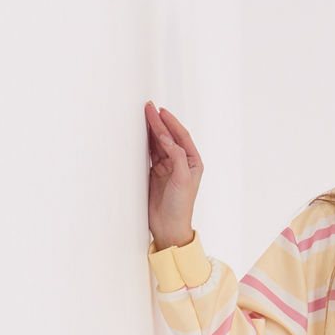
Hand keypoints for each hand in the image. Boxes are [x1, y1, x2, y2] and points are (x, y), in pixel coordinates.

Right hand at [144, 101, 203, 245]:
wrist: (168, 227)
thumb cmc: (180, 207)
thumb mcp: (183, 179)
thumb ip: (177, 156)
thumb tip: (167, 138)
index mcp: (193, 163)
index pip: (182, 137)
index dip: (171, 123)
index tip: (160, 111)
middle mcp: (181, 163)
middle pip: (169, 137)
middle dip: (159, 122)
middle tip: (148, 108)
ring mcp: (168, 167)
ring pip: (158, 143)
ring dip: (151, 129)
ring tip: (143, 114)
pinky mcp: (155, 173)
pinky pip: (150, 152)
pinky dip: (145, 142)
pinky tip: (140, 132)